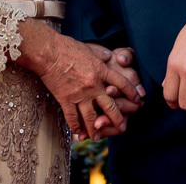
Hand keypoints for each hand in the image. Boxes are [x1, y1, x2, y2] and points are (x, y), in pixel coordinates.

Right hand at [21, 25, 139, 140]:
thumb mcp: (89, 48)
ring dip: (96, 129)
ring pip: (91, 117)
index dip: (131, 92)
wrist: (48, 52)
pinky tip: (78, 132)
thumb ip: (101, 54)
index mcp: (100, 70)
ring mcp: (79, 94)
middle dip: (118, 118)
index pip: (121, 83)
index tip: (137, 100)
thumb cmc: (67, 47)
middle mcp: (93, 85)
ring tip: (98, 137)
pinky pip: (72, 117)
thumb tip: (109, 56)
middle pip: (110, 106)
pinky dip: (75, 126)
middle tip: (123, 127)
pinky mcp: (66, 99)